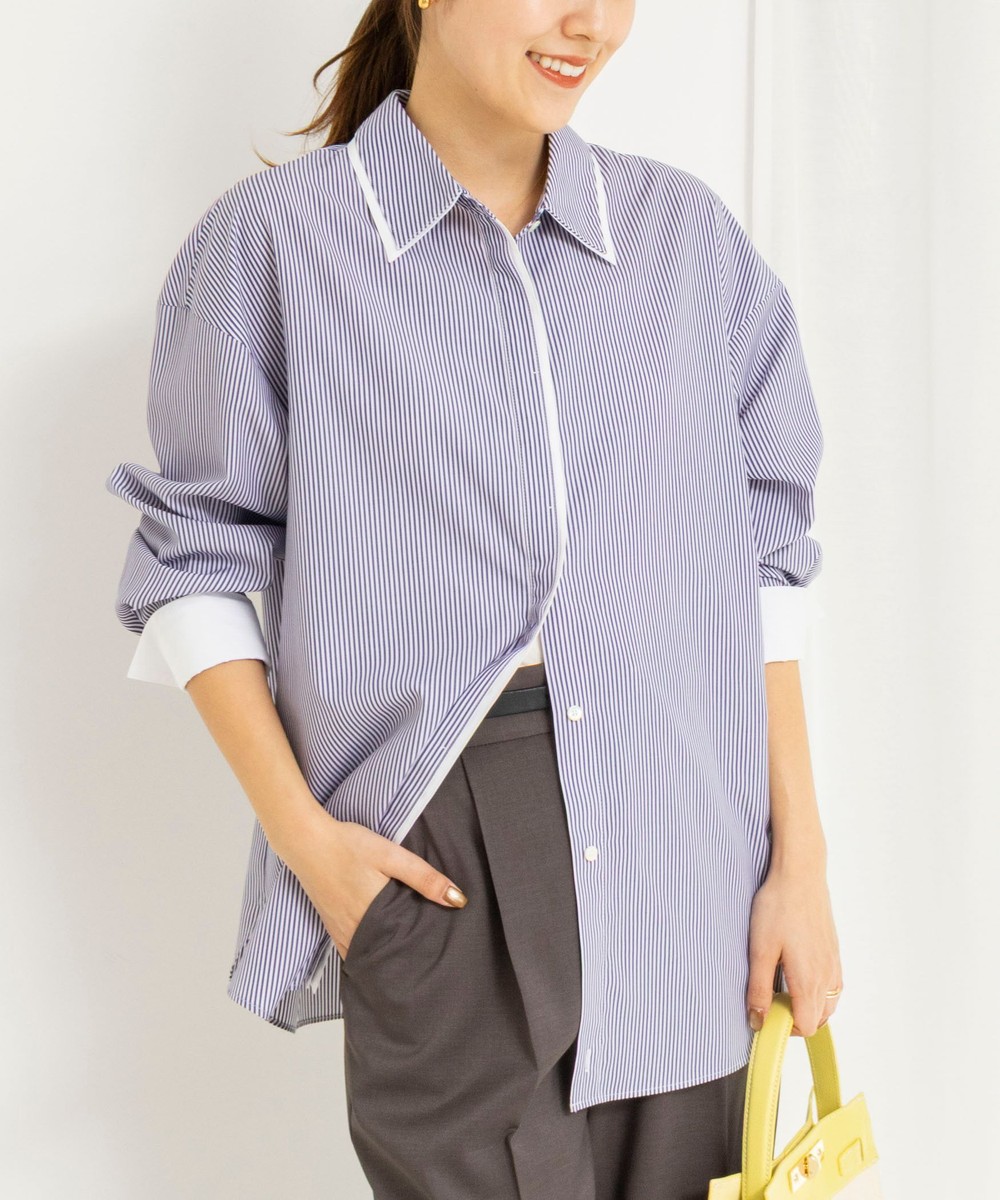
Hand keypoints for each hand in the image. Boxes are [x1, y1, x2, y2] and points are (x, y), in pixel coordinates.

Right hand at [273, 808, 466, 959]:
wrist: (307, 841)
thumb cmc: (349, 845)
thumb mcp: (392, 856)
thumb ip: (424, 878)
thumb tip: (457, 900)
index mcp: (375, 915)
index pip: (406, 944)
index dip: (423, 949)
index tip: (439, 952)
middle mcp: (356, 930)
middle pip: (388, 952)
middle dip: (407, 954)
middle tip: (429, 953)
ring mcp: (341, 931)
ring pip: (370, 952)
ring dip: (387, 953)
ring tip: (408, 950)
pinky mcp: (331, 925)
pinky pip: (351, 949)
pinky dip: (366, 950)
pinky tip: (379, 945)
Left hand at [746, 857, 842, 1036]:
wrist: (801, 874)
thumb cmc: (778, 907)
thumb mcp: (760, 949)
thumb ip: (758, 989)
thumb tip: (758, 1021)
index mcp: (809, 980)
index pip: (807, 1026)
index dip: (786, 1028)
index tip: (766, 1014)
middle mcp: (827, 976)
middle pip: (819, 1019)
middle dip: (796, 1019)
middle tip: (771, 1000)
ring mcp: (834, 964)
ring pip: (828, 1004)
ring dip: (809, 1006)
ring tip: (782, 988)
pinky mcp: (834, 952)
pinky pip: (833, 986)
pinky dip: (818, 992)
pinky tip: (798, 974)